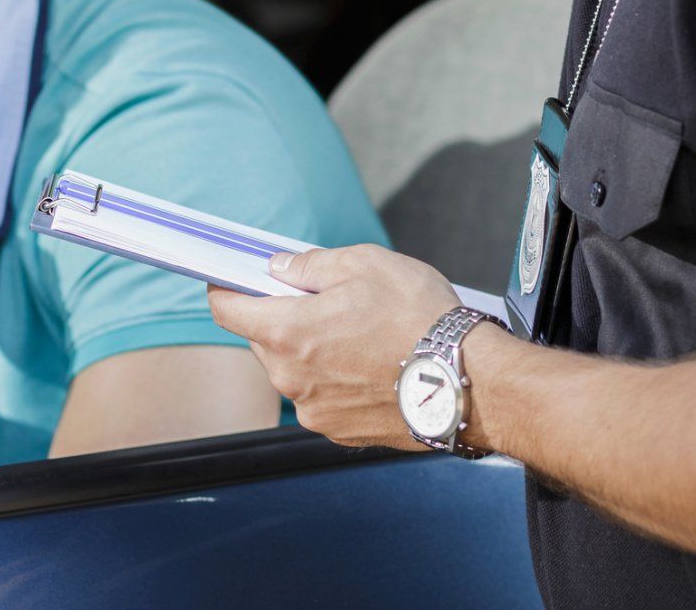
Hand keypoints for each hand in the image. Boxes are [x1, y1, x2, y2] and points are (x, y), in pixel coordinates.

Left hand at [207, 244, 462, 448]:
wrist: (469, 383)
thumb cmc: (419, 318)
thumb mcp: (364, 264)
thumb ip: (309, 263)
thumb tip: (280, 267)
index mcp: (287, 333)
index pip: (226, 309)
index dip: (225, 287)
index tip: (232, 276)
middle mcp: (290, 379)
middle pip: (261, 340)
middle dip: (280, 316)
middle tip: (320, 299)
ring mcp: (313, 411)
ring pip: (292, 370)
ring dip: (309, 349)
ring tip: (358, 333)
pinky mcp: (338, 432)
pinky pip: (319, 396)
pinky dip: (333, 378)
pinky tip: (369, 363)